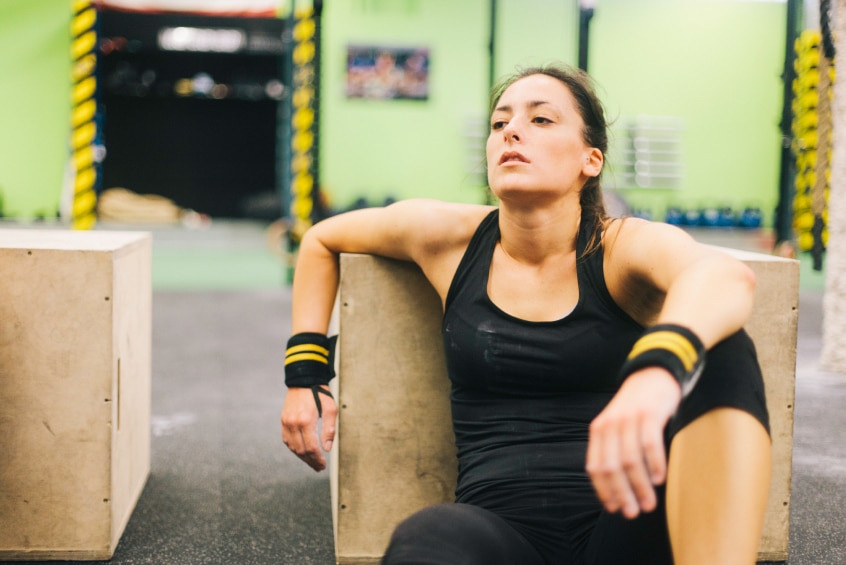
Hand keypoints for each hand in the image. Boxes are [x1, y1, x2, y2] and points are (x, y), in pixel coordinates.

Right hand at [281, 385, 336, 470]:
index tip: (323, 465)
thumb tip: (327, 449)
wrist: (304, 380)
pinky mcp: (283, 421)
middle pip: (301, 450)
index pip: (311, 447)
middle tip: (319, 467)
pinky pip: (287, 440)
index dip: (317, 459)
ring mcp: (286, 422)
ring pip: (292, 447)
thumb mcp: (330, 409)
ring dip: (302, 457)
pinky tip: (302, 452)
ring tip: (312, 462)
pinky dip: (294, 449)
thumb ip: (329, 429)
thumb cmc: (320, 394)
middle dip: (310, 461)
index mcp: (305, 420)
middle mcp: (293, 423)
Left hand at [586, 368, 681, 517]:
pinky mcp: (648, 414)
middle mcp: (609, 425)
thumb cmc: (636, 408)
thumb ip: (613, 449)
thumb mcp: (616, 426)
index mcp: (598, 430)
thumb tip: (617, 488)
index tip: (615, 509)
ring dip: (640, 486)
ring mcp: (628, 419)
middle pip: (611, 467)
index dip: (604, 490)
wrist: (652, 374)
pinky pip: (650, 445)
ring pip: (630, 460)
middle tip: (633, 513)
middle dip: (622, 494)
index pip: (595, 467)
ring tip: (649, 504)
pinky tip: (659, 479)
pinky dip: (654, 465)